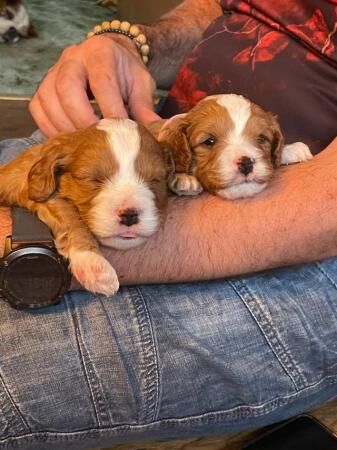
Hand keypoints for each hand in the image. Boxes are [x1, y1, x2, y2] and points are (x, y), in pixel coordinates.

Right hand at [29, 34, 159, 136]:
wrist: (109, 56)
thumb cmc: (126, 72)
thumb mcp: (141, 84)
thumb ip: (145, 107)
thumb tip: (155, 131)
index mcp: (101, 52)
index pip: (102, 82)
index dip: (109, 109)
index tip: (118, 132)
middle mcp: (73, 58)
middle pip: (67, 87)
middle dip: (81, 118)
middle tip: (95, 141)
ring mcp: (54, 71)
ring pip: (48, 99)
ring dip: (64, 126)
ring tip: (82, 144)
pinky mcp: (44, 87)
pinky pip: (38, 108)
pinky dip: (49, 127)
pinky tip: (67, 140)